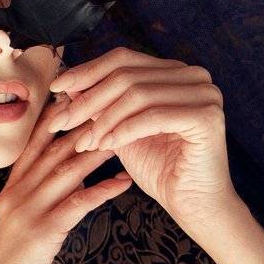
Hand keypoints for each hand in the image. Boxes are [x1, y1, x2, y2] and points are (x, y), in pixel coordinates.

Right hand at [0, 96, 133, 263]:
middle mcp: (15, 194)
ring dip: (100, 147)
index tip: (81, 96)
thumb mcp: (11, 233)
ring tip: (129, 131)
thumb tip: (62, 190)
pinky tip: (126, 181)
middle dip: (84, 121)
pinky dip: (103, 189)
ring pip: (67, 168)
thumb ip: (32, 207)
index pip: (34, 144)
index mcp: (8, 192)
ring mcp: (26, 212)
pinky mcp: (41, 234)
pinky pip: (77, 204)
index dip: (57, 117)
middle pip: (53, 147)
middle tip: (115, 101)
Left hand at [47, 46, 237, 230]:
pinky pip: (152, 116)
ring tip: (85, 142)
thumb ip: (100, 104)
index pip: (123, 59)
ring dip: (103, 119)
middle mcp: (193, 75)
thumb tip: (67, 83)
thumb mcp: (120, 130)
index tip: (56, 87)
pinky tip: (105, 145)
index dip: (87, 71)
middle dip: (88, 99)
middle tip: (61, 122)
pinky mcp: (207, 116)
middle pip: (126, 74)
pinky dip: (124, 130)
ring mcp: (205, 93)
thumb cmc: (159, 169)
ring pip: (137, 94)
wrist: (192, 204)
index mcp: (175, 71)